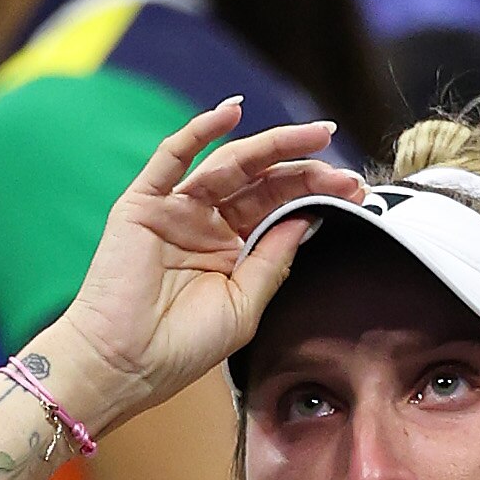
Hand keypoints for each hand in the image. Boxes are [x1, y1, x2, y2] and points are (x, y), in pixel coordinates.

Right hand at [43, 103, 364, 438]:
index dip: (315, 196)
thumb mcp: (244, 306)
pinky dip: (200, 131)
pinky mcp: (144, 203)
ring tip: (315, 136)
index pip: (279, 209)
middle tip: (345, 168)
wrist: (124, 365)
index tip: (354, 191)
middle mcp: (207, 224)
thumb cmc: (180, 348)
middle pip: (262, 183)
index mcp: (231, 251)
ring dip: (273, 147)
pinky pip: (173, 157)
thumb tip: (306, 217)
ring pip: (231, 165)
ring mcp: (177, 210)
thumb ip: (273, 261)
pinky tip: (232, 114)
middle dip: (305, 171)